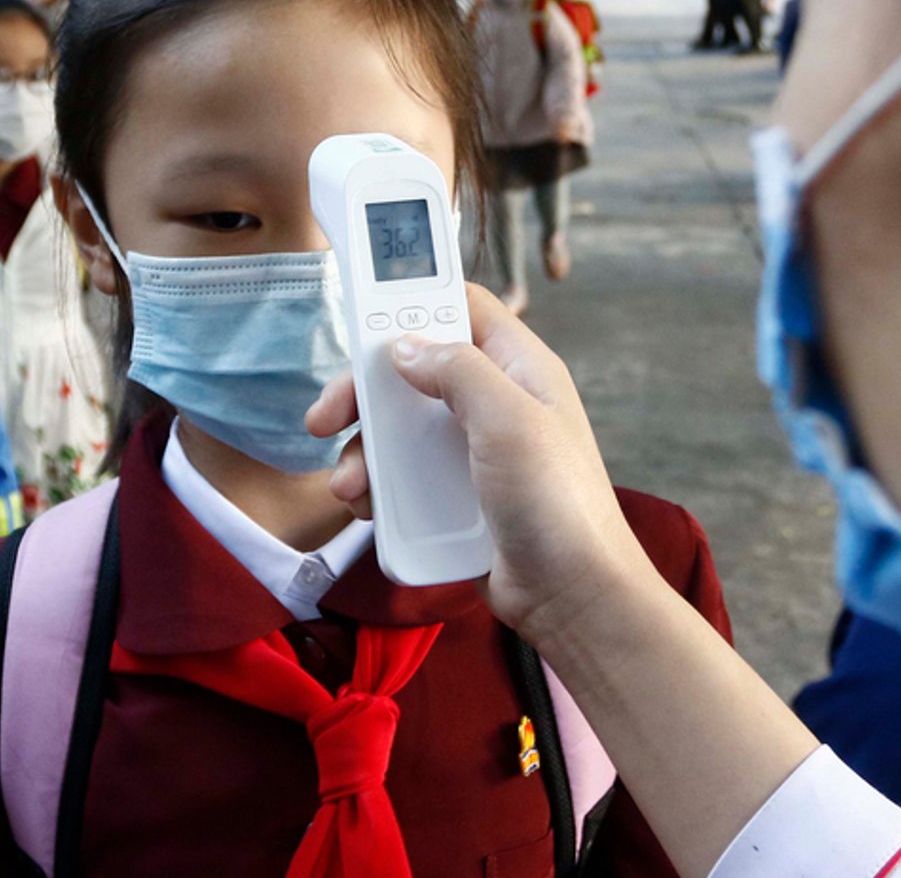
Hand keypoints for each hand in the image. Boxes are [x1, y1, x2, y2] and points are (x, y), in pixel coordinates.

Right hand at [306, 285, 657, 640]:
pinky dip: (378, 486)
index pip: (460, 307)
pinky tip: (365, 507)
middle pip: (413, 370)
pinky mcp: (456, 496)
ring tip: (349, 486)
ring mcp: (473, 451)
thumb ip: (457, 371)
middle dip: (365, 391)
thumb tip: (405, 345)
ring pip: (400, 428)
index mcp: (518, 369)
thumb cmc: (559, 505)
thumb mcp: (509, 421)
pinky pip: (404, 476)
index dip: (411, 301)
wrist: (573, 599)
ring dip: (364, 450)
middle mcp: (494, 402)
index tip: (360, 314)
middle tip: (327, 416)